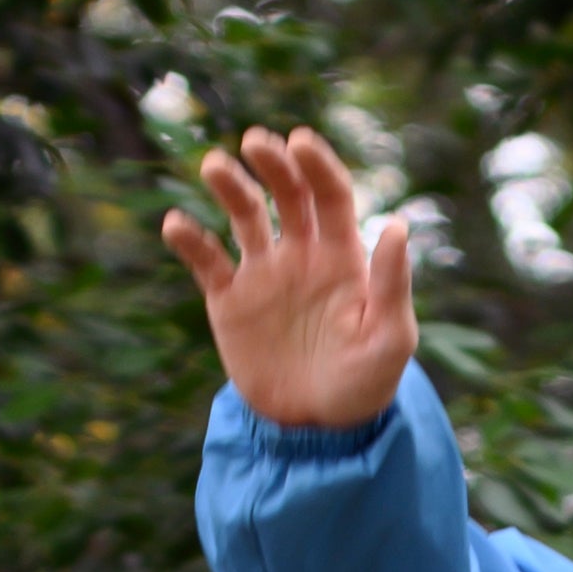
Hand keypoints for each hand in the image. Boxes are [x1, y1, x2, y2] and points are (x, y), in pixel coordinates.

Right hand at [162, 126, 418, 433]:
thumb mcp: (389, 339)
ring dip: (229, 185)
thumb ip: (391, 285)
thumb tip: (396, 224)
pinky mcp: (229, 301)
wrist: (317, 429)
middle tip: (256, 142)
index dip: (317, 165)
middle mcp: (301, 254)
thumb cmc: (365, 385)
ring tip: (214, 166)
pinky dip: (189, 240)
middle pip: (286, 192)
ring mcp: (263, 274)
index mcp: (342, 255)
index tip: (299, 142)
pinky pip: (206, 260)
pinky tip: (176, 225)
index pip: (330, 195)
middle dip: (272, 163)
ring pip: (243, 214)